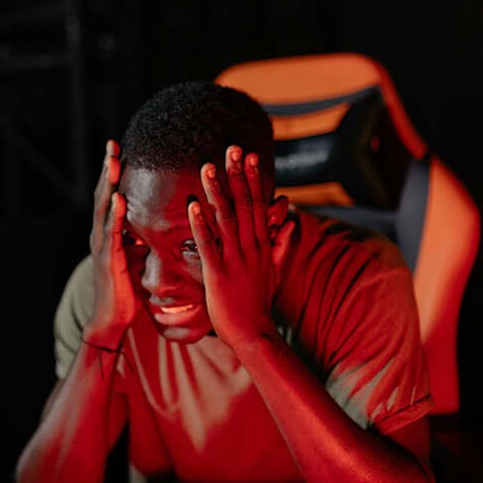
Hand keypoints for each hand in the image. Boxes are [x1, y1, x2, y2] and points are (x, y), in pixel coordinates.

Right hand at [85, 140, 136, 347]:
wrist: (113, 319)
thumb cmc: (126, 289)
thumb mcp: (136, 257)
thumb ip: (140, 239)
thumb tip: (156, 223)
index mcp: (109, 233)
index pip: (110, 195)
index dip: (113, 173)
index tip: (120, 149)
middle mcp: (101, 235)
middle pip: (103, 194)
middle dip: (108, 169)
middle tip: (112, 143)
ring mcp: (102, 246)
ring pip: (103, 208)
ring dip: (109, 184)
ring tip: (113, 161)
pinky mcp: (108, 260)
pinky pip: (111, 233)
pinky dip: (114, 215)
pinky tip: (119, 198)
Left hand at [188, 145, 293, 350]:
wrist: (254, 334)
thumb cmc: (260, 303)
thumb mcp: (274, 270)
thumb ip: (280, 243)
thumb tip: (289, 220)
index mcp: (262, 245)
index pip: (258, 205)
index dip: (253, 179)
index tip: (249, 156)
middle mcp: (251, 247)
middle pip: (245, 204)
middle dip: (238, 175)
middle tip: (232, 149)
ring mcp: (235, 260)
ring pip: (227, 219)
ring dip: (217, 192)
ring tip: (207, 167)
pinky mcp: (219, 274)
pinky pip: (209, 245)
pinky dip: (201, 225)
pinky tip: (193, 206)